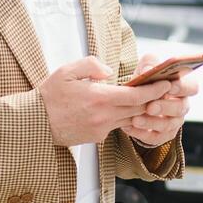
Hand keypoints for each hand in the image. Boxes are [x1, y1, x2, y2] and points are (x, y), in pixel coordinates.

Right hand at [39, 56, 171, 146]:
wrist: (35, 123)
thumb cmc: (50, 95)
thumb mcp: (67, 71)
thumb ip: (91, 65)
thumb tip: (110, 71)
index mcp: (99, 98)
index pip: (136, 95)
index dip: (154, 90)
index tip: (167, 83)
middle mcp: (104, 116)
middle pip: (138, 108)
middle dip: (154, 99)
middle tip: (166, 89)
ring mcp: (101, 128)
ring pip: (130, 118)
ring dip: (141, 109)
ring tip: (150, 98)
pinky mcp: (97, 136)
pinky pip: (117, 125)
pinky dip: (124, 117)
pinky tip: (125, 108)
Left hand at [121, 53, 198, 146]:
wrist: (133, 98)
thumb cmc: (145, 79)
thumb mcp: (146, 66)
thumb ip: (149, 63)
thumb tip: (148, 70)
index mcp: (183, 86)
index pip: (192, 87)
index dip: (183, 87)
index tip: (170, 86)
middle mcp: (182, 105)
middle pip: (181, 108)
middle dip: (165, 107)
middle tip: (150, 107)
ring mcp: (174, 121)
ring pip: (168, 125)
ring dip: (151, 122)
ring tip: (135, 119)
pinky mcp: (162, 135)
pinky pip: (155, 137)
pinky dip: (142, 133)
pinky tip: (129, 127)